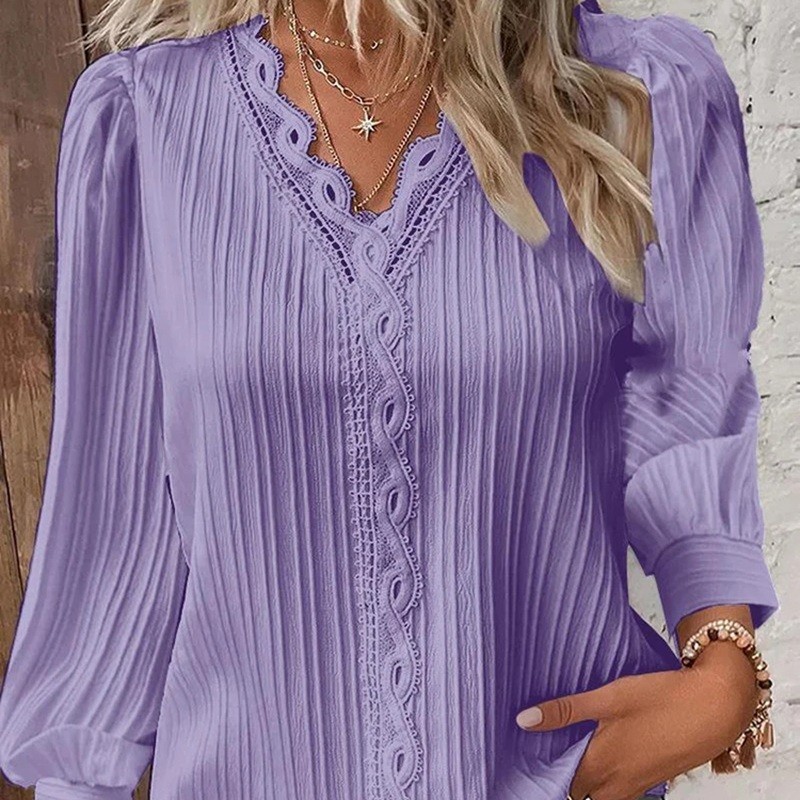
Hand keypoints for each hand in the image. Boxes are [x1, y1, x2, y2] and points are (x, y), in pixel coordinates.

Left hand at [515, 642, 758, 799]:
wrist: (717, 707)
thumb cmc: (662, 698)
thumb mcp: (609, 697)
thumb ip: (566, 710)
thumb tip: (524, 720)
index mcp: (601, 765)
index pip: (562, 785)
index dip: (545, 773)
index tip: (530, 757)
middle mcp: (619, 783)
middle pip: (582, 793)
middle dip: (564, 779)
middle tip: (550, 752)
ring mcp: (640, 783)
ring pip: (604, 793)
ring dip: (588, 778)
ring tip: (575, 751)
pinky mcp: (656, 777)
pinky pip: (624, 787)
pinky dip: (610, 776)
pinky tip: (608, 749)